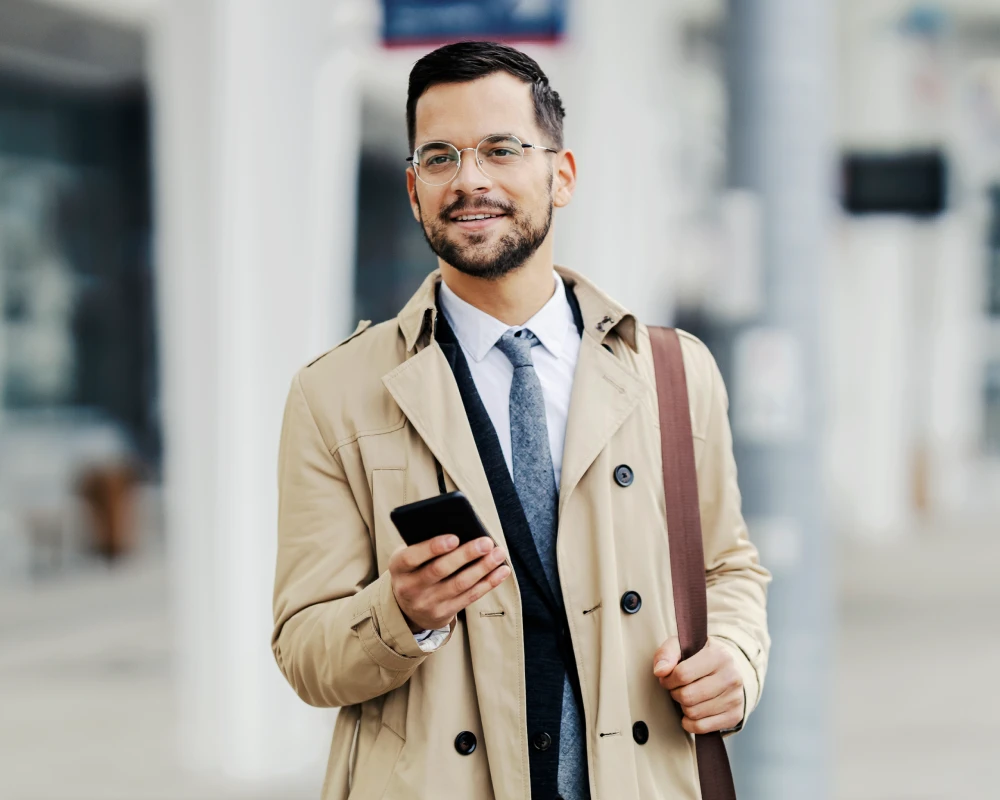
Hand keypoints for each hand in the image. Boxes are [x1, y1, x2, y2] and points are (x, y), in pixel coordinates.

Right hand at [390, 535, 510, 632]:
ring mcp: (427, 604)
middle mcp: (409, 588)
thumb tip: (460, 527)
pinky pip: (470, 597)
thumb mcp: (410, 556)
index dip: (433, 547)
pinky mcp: (443, 614)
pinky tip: (502, 570)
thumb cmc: (415, 568)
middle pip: (440, 570)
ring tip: (499, 553)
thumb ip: (426, 543)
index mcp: (398, 567)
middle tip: (486, 542)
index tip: (455, 537)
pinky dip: (488, 582)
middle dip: (466, 555)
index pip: (412, 557)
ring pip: (459, 584)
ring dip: (483, 568)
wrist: (407, 607)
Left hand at [652, 637, 743, 733]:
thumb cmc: (700, 656)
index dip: (668, 679)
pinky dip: (690, 723)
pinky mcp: (735, 716)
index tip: (667, 678)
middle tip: (677, 688)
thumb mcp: (682, 645)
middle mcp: (731, 676)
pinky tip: (692, 712)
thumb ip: (667, 653)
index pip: (682, 674)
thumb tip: (660, 671)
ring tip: (687, 696)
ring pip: (693, 713)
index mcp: (718, 655)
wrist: (728, 668)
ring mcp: (735, 698)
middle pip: (687, 696)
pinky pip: (702, 728)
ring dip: (683, 707)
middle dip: (675, 693)